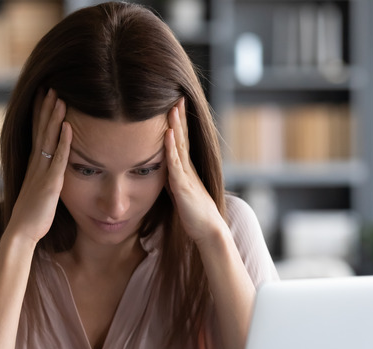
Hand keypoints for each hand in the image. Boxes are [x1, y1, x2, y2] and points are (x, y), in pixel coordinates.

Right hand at [6, 89, 71, 244]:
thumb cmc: (31, 218)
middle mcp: (35, 165)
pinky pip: (58, 159)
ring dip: (53, 118)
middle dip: (45, 108)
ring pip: (48, 140)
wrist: (21, 233)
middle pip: (40, 131)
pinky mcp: (50, 184)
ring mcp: (42, 173)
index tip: (44, 97)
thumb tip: (50, 176)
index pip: (37, 134)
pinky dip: (63, 142)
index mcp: (33, 167)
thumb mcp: (38, 194)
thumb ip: (44, 181)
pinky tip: (68, 127)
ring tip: (59, 97)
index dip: (40, 115)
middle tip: (50, 87)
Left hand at [164, 98, 226, 245]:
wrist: (208, 229)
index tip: (175, 104)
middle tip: (177, 95)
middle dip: (179, 116)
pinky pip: (175, 163)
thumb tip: (164, 170)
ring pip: (180, 146)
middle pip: (183, 137)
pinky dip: (171, 148)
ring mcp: (186, 175)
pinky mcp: (183, 186)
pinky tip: (168, 134)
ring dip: (176, 125)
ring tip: (173, 107)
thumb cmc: (194, 213)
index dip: (178, 122)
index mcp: (186, 168)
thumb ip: (173, 179)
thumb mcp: (179, 191)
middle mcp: (188, 168)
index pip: (181, 140)